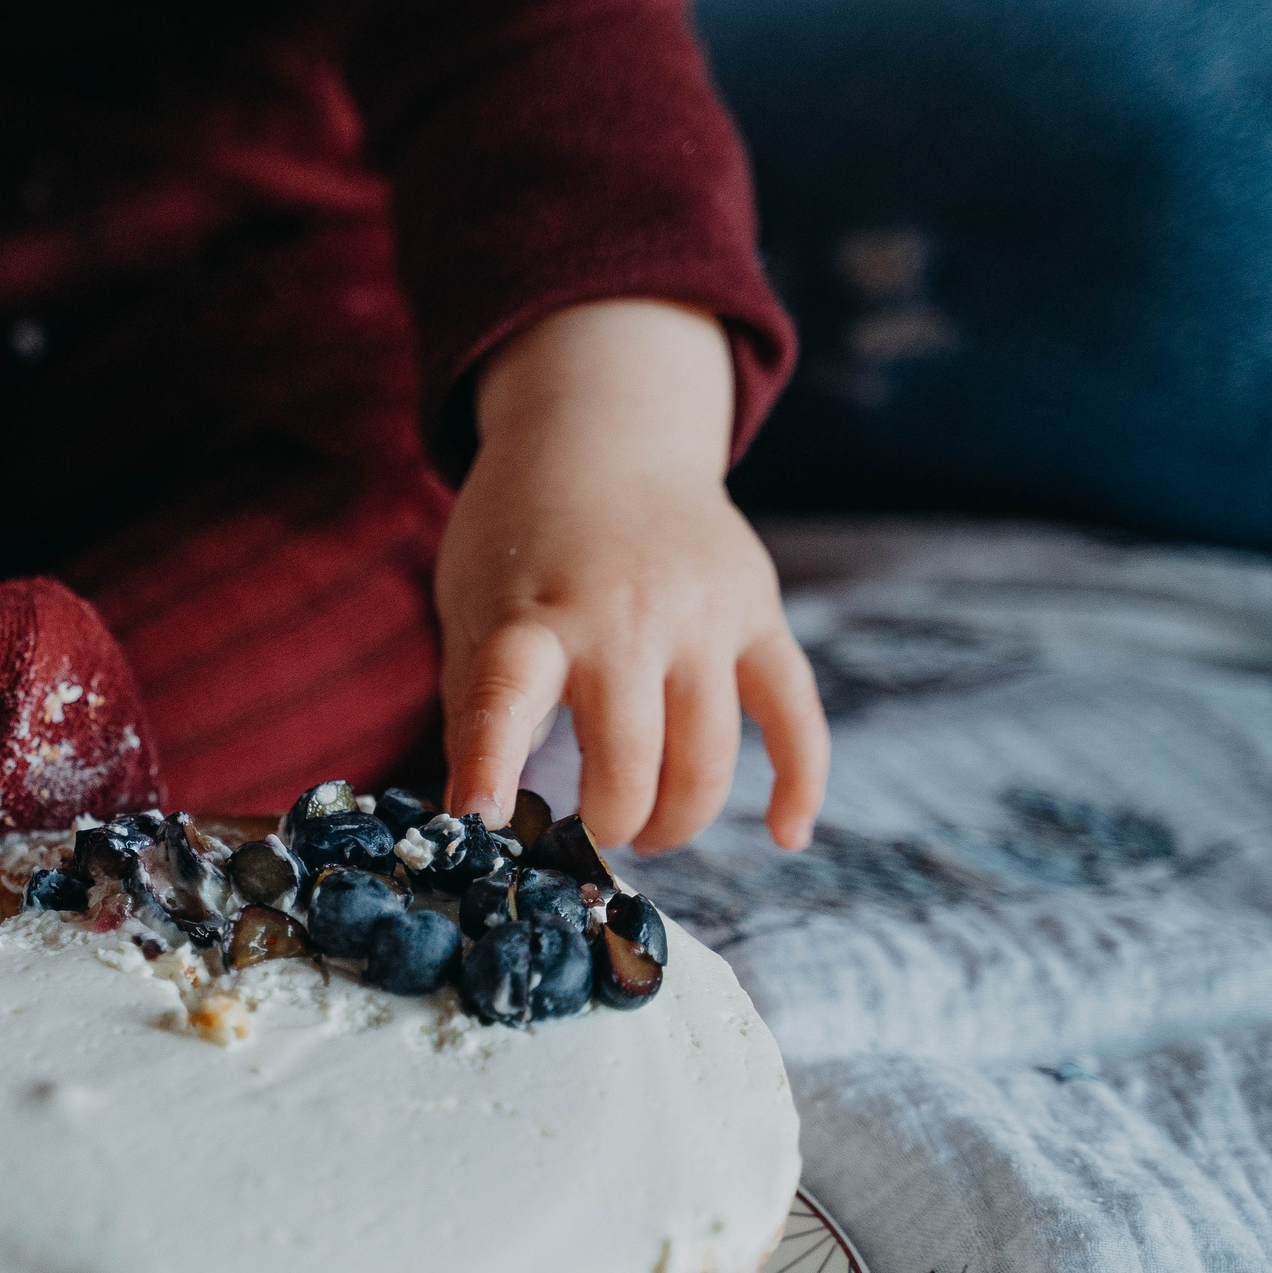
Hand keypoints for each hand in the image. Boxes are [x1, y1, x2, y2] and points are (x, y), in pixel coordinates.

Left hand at [435, 299, 825, 851]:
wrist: (605, 438)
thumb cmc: (522, 541)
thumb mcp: (471, 608)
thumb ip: (477, 705)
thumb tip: (476, 815)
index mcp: (534, 618)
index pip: (507, 696)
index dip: (491, 764)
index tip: (479, 818)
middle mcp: (621, 618)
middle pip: (629, 759)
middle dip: (607, 824)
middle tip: (588, 833)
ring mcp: (700, 616)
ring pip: (709, 757)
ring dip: (677, 818)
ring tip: (647, 830)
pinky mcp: (758, 614)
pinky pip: (796, 712)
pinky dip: (800, 780)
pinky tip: (785, 834)